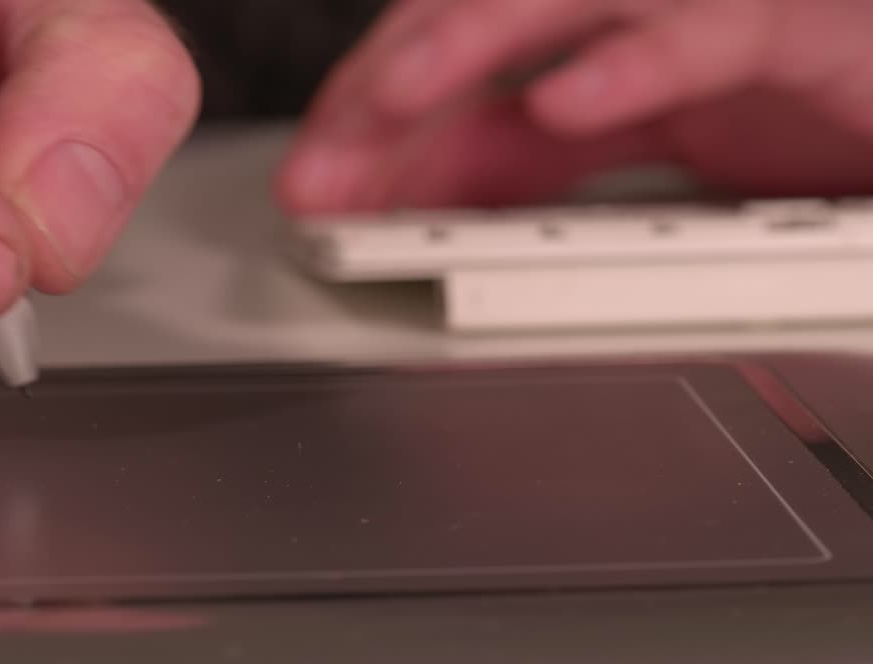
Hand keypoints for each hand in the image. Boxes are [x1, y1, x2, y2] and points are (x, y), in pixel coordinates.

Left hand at [277, 0, 872, 212]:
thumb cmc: (794, 102)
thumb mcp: (622, 150)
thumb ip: (527, 163)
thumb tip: (415, 195)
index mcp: (588, 23)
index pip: (450, 45)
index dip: (368, 103)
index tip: (312, 174)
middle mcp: (630, 1)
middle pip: (481, 4)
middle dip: (386, 78)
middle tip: (322, 156)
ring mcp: (708, 1)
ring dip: (471, 37)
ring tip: (391, 96)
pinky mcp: (799, 24)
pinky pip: (716, 30)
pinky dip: (641, 61)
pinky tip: (570, 98)